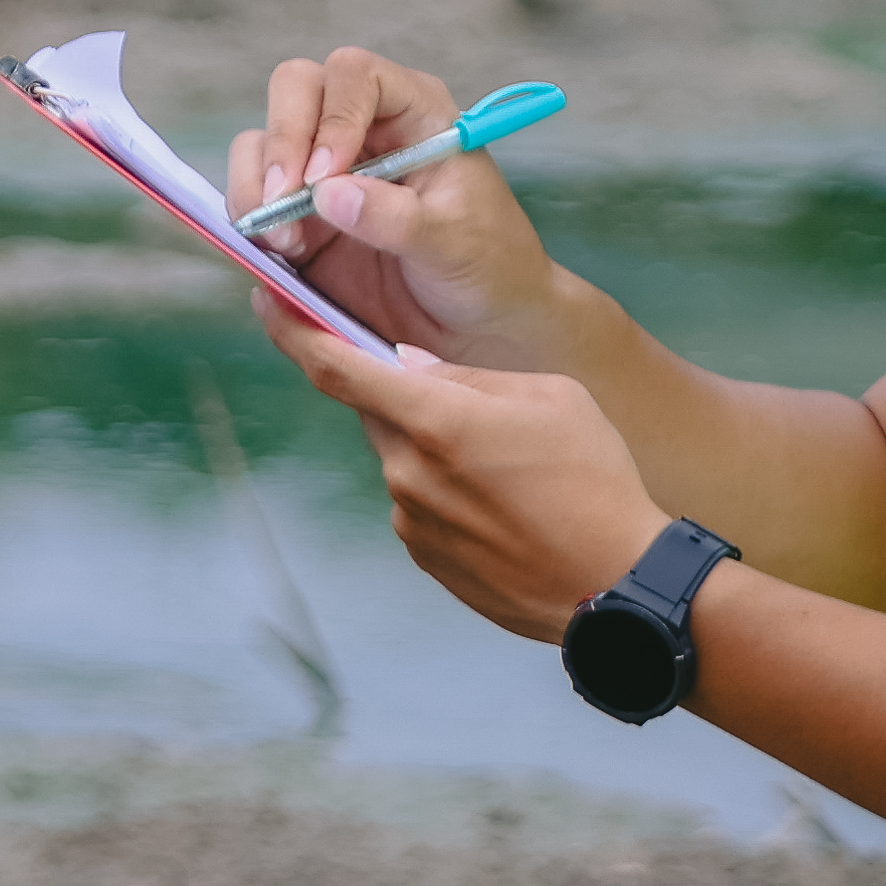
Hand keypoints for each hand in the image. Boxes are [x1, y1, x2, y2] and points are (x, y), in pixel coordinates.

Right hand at [227, 44, 570, 367]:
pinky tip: (282, 254)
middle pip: (295, 89)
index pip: (355, 75)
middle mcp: (363, 128)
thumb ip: (396, 218)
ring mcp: (325, 170)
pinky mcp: (299, 214)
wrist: (479, 325)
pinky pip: (253, 196)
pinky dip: (250, 220)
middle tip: (282, 200)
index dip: (333, 116)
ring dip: (258, 186)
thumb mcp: (455, 242)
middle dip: (281, 142)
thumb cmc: (488, 266)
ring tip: (286, 243)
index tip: (326, 177)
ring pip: (261, 141)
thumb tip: (328, 194)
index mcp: (413, 113)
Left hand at [266, 316, 670, 643]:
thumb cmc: (595, 481)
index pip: (336, 368)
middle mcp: (407, 471)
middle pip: (377, 413)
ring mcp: (411, 520)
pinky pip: (420, 505)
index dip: (293, 331)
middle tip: (467, 405)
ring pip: (404, 461)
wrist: (616, 584)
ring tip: (510, 470)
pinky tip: (506, 507)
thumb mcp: (550, 397)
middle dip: (406, 398)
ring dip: (437, 451)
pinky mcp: (425, 557)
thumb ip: (468, 377)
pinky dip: (449, 494)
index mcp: (435, 420)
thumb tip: (410, 367)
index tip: (269, 301)